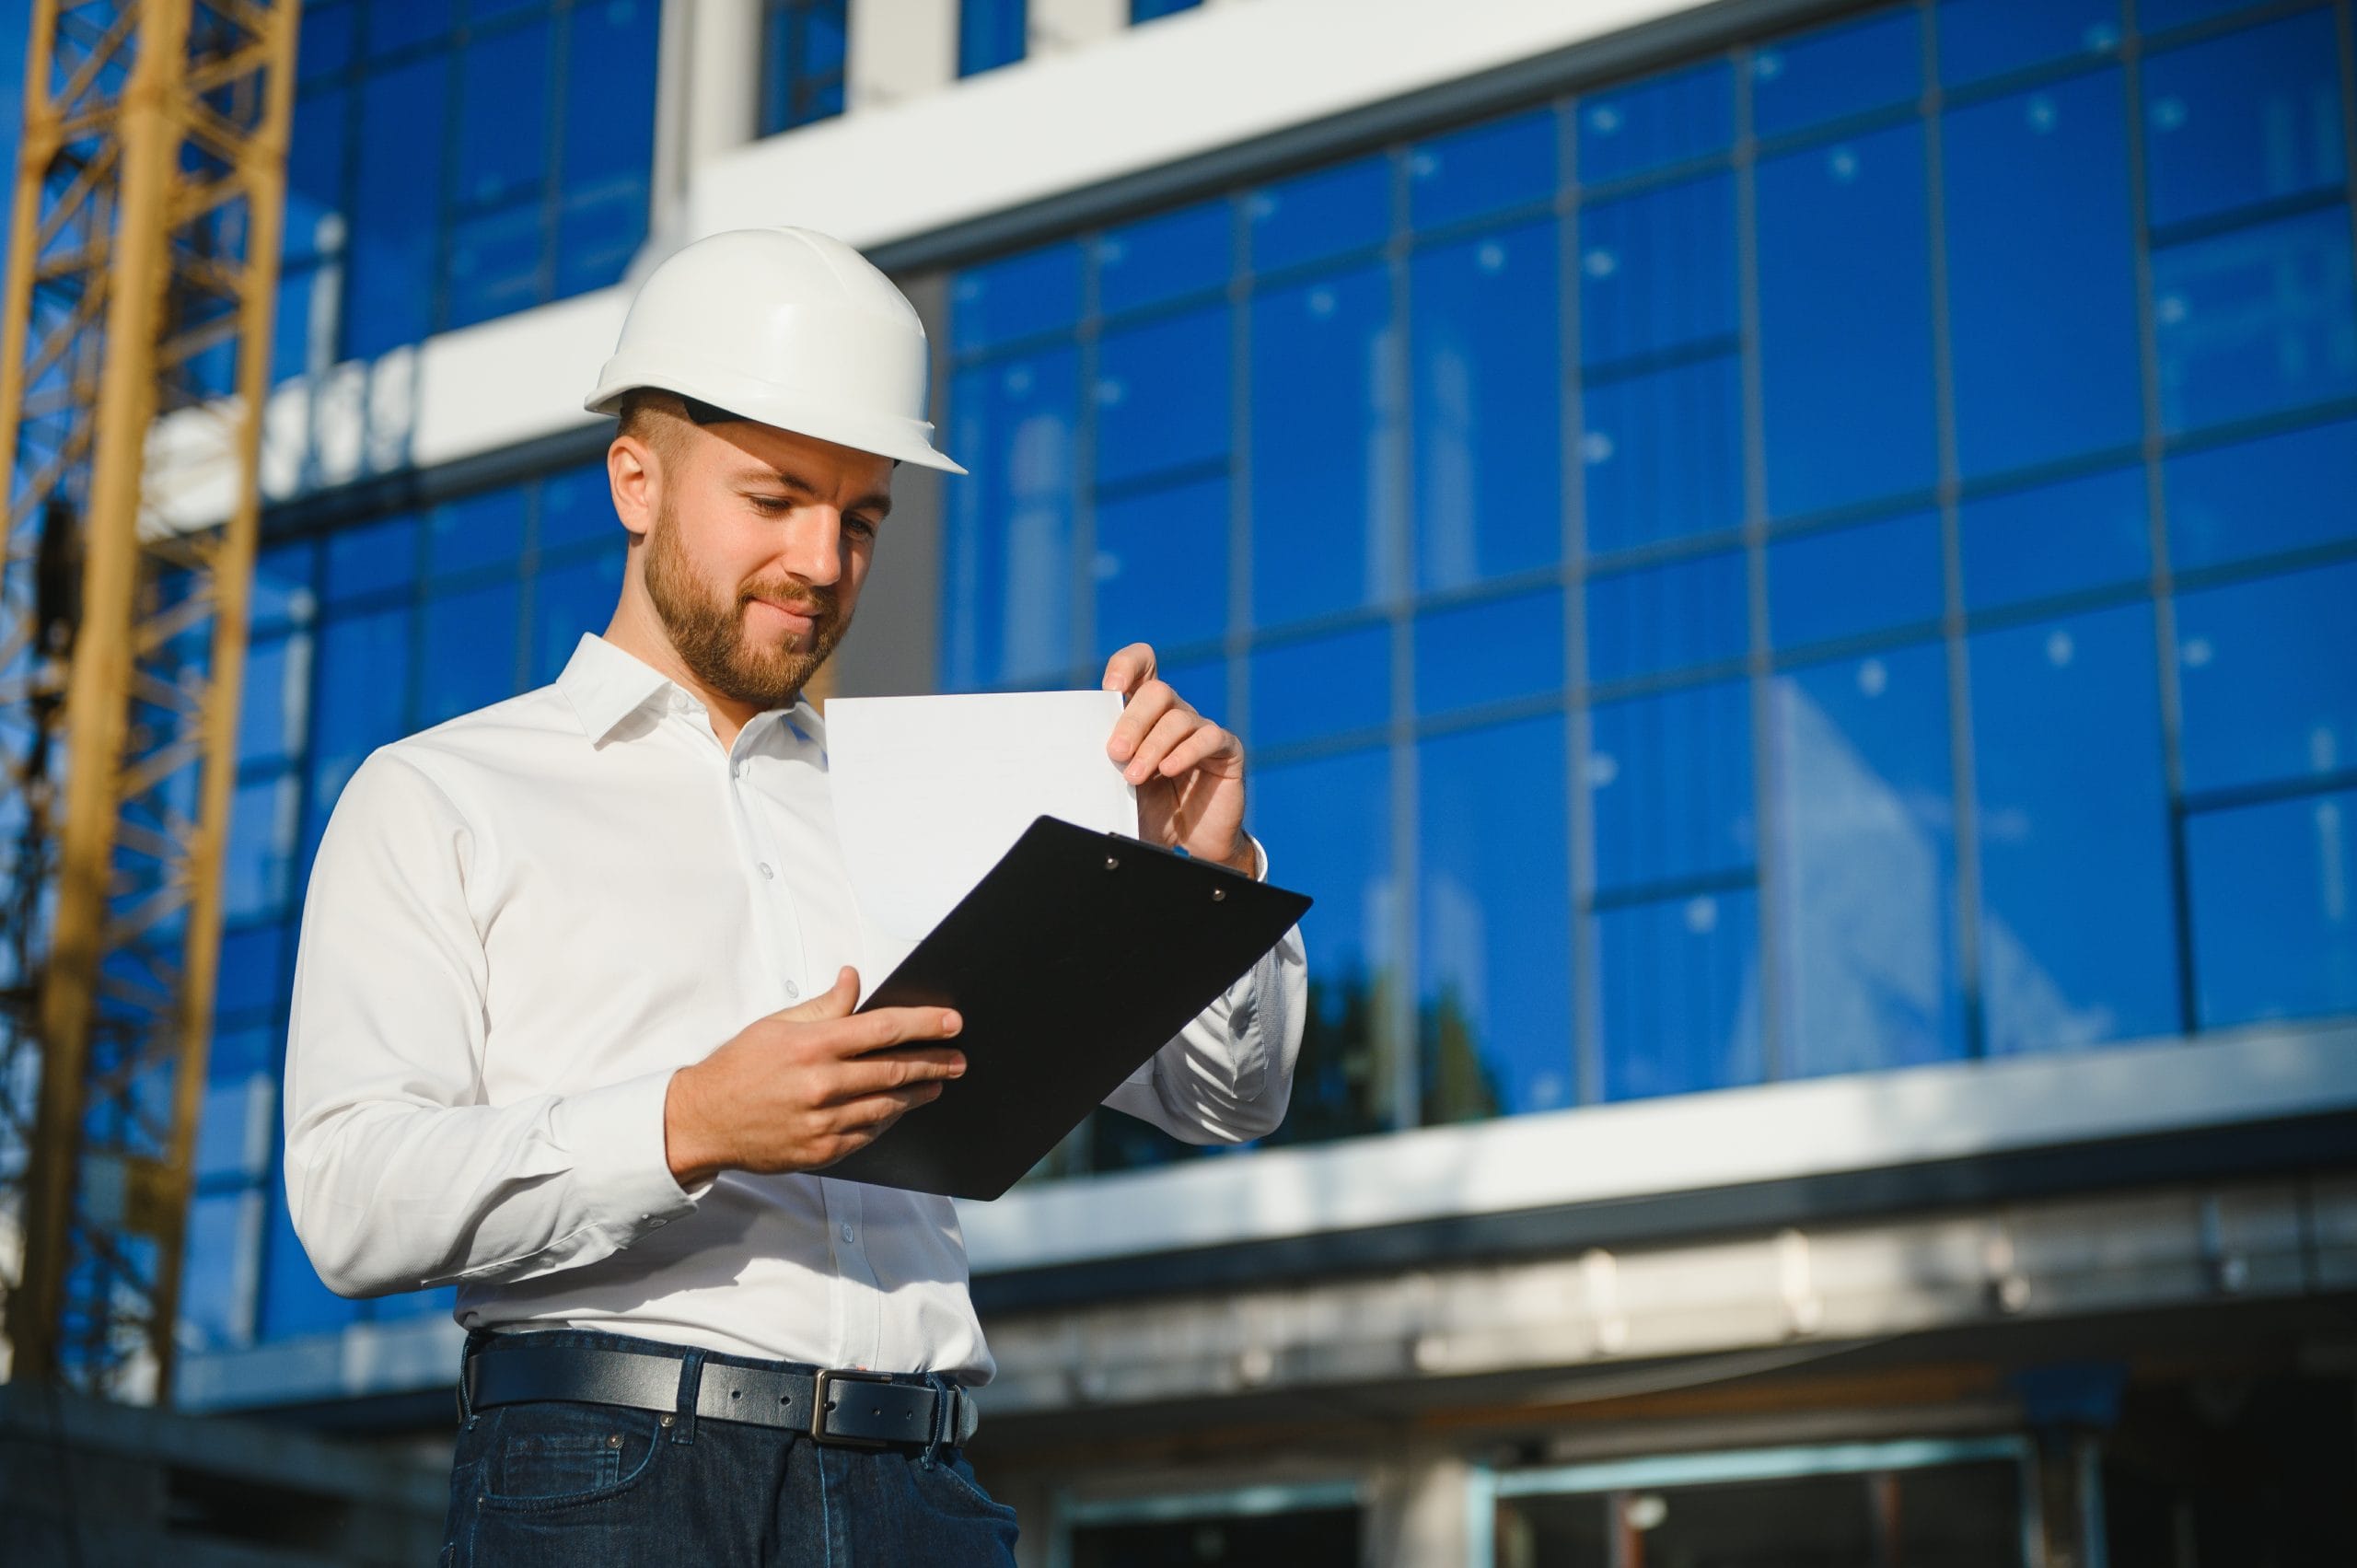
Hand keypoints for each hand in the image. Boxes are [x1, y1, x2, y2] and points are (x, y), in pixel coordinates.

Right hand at [662, 967, 964, 1184]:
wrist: (703, 1121)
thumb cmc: (739, 1067)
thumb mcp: (777, 1024)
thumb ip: (824, 1005)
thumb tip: (855, 979)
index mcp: (813, 1046)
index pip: (884, 1029)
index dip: (925, 1025)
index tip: (952, 1023)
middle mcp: (822, 1084)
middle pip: (895, 1069)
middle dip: (934, 1062)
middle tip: (958, 1058)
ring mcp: (824, 1122)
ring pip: (888, 1104)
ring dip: (919, 1093)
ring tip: (939, 1082)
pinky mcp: (822, 1151)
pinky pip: (869, 1133)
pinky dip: (889, 1118)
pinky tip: (901, 1107)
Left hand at [1101, 643, 1253, 874]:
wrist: (1191, 844)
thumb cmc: (1153, 811)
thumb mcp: (1120, 788)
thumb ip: (1105, 768)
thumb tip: (1075, 762)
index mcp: (1148, 714)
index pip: (1142, 666)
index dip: (1128, 665)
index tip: (1111, 688)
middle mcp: (1176, 714)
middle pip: (1157, 691)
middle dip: (1132, 721)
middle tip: (1116, 751)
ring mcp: (1202, 730)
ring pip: (1178, 718)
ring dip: (1152, 746)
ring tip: (1135, 776)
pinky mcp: (1227, 751)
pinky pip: (1209, 738)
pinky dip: (1186, 752)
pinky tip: (1169, 770)